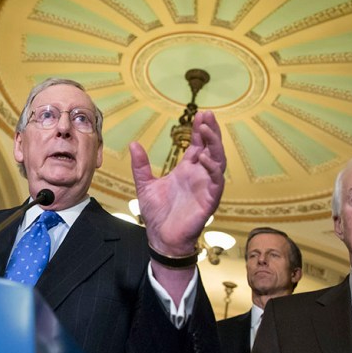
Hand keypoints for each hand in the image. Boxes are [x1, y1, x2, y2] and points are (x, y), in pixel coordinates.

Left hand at [129, 111, 225, 255]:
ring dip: (214, 145)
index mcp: (186, 170)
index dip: (200, 130)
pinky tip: (205, 158)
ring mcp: (206, 187)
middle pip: (211, 148)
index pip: (198, 145)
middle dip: (211, 131)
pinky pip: (216, 181)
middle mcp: (199, 175)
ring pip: (218, 161)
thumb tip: (133, 144)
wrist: (161, 238)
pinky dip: (213, 169)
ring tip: (206, 130)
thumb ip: (140, 165)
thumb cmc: (157, 214)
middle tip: (207, 115)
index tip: (201, 114)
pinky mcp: (209, 200)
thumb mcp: (145, 184)